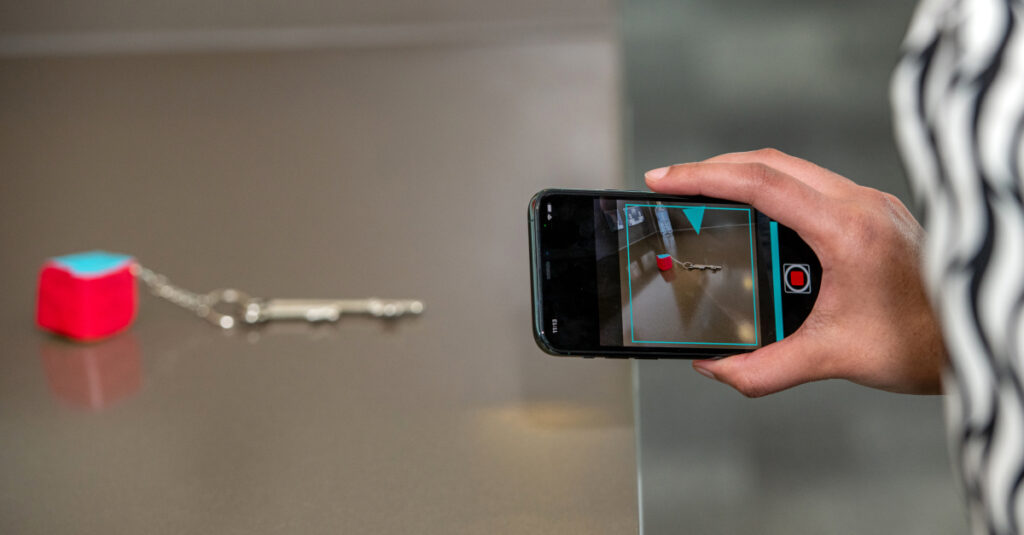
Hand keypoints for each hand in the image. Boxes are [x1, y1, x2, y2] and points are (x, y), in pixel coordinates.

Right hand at [645, 148, 945, 395]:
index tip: (665, 181)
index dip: (703, 178)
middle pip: (769, 163)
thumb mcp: (832, 358)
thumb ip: (763, 368)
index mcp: (847, 228)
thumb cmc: (924, 342)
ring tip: (704, 198)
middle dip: (713, 170)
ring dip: (743, 178)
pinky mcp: (873, 215)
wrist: (977, 339)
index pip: (760, 183)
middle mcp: (860, 204)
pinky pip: (810, 187)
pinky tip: (754, 219)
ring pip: (791, 170)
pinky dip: (771, 193)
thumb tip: (716, 368)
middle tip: (673, 185)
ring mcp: (869, 204)